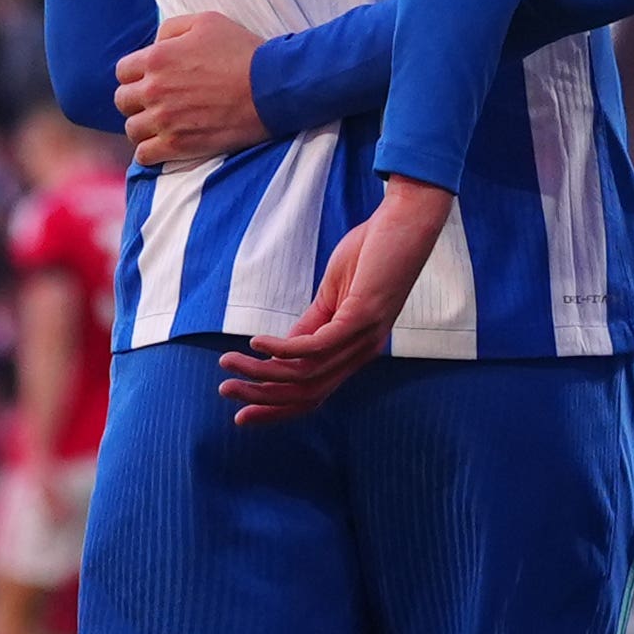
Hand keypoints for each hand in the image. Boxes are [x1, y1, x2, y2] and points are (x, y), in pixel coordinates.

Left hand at [117, 8, 271, 167]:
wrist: (272, 88)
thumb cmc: (243, 52)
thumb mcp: (207, 22)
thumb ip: (172, 29)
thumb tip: (155, 44)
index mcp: (157, 58)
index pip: (123, 71)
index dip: (136, 75)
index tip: (151, 80)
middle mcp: (154, 89)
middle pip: (123, 101)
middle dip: (136, 101)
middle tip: (157, 103)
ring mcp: (164, 120)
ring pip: (132, 129)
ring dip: (144, 127)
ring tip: (162, 126)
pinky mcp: (178, 145)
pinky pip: (144, 155)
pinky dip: (150, 152)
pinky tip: (164, 146)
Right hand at [217, 177, 450, 423]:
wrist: (408, 221)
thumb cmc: (372, 252)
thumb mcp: (333, 295)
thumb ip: (310, 325)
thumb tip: (280, 352)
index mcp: (355, 351)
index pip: (315, 393)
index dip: (277, 406)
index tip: (242, 412)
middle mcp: (362, 353)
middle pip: (308, 393)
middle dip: (263, 398)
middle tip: (226, 391)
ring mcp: (364, 338)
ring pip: (305, 373)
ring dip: (262, 372)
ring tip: (228, 362)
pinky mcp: (362, 317)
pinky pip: (315, 345)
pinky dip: (282, 349)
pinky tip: (256, 343)